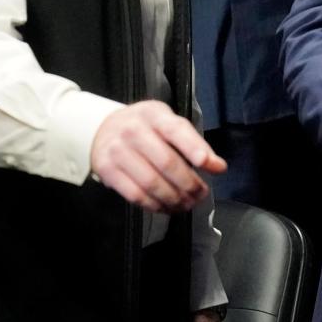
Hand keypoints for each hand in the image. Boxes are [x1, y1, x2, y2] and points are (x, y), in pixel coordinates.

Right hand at [91, 100, 226, 213]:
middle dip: (189, 183)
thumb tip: (218, 167)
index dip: (195, 149)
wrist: (103, 128)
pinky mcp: (107, 170)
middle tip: (201, 194)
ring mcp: (117, 150)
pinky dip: (155, 206)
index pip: (176, 130)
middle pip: (167, 162)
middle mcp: (133, 130)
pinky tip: (167, 207)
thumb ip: (194, 143)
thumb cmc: (145, 127)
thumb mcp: (168, 124)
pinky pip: (136, 195)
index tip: (211, 166)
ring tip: (187, 204)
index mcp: (153, 114)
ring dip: (175, 199)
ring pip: (152, 183)